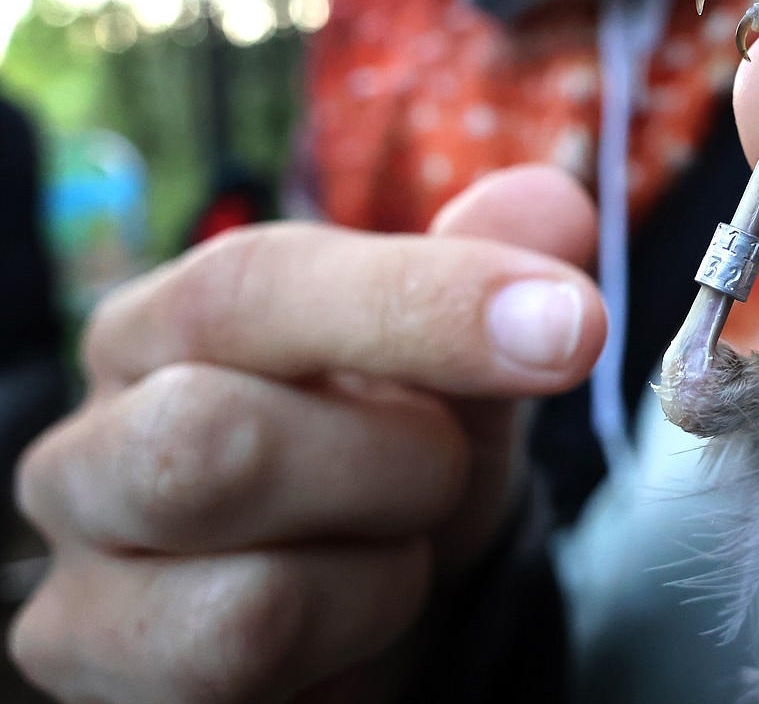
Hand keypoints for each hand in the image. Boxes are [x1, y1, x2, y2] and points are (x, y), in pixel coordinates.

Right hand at [8, 166, 605, 701]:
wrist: (348, 609)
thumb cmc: (382, 471)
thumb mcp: (449, 370)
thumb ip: (484, 280)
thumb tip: (558, 205)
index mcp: (168, 328)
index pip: (255, 284)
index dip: (422, 300)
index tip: (572, 321)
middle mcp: (94, 440)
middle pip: (213, 437)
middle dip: (399, 462)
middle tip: (445, 468)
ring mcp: (82, 574)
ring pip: (248, 587)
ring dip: (385, 571)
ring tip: (395, 549)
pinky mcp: (100, 670)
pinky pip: (243, 664)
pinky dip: (352, 639)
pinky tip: (351, 623)